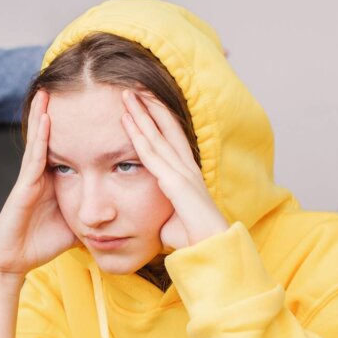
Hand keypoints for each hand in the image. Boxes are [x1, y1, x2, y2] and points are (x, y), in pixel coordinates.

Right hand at [0, 90, 79, 277]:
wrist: (14, 261)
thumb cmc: (42, 243)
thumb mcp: (77, 223)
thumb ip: (94, 210)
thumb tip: (119, 209)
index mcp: (56, 179)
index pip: (71, 146)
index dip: (81, 127)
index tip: (94, 106)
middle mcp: (43, 174)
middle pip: (54, 136)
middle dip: (60, 112)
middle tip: (71, 84)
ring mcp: (31, 178)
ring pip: (41, 140)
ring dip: (44, 114)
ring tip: (49, 89)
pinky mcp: (23, 187)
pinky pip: (34, 158)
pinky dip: (40, 137)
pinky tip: (46, 118)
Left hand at [120, 90, 228, 249]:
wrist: (211, 249)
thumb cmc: (192, 238)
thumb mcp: (171, 218)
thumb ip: (161, 209)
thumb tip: (148, 216)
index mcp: (186, 173)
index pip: (170, 138)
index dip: (158, 118)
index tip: (143, 103)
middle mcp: (185, 167)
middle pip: (165, 128)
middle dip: (149, 106)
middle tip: (133, 87)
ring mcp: (181, 172)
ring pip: (157, 135)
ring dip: (141, 113)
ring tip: (127, 94)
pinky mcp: (175, 183)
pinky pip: (151, 154)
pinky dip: (139, 135)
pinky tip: (127, 121)